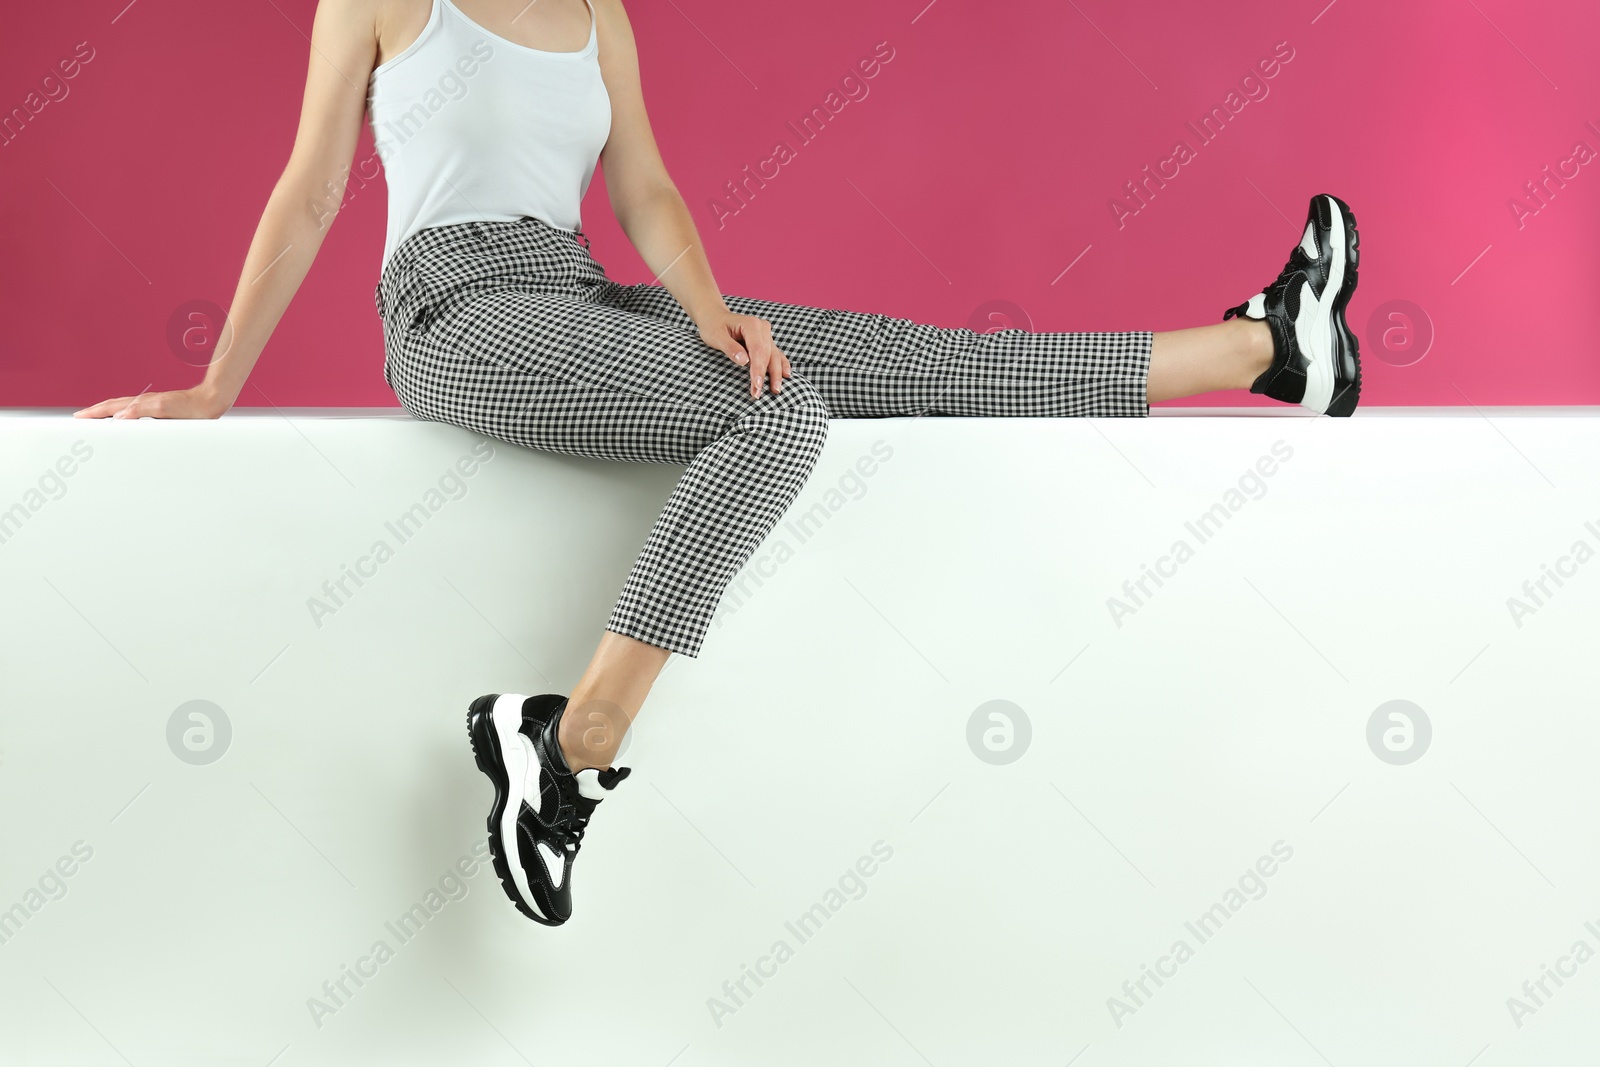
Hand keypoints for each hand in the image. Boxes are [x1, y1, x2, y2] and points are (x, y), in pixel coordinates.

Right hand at [74, 384, 231, 419]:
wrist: (210, 402)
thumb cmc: (191, 407)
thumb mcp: (164, 409)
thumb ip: (140, 411)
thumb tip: (118, 416)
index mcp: (142, 403)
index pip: (111, 408)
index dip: (94, 412)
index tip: (79, 417)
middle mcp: (144, 402)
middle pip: (114, 406)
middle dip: (95, 411)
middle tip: (80, 417)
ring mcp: (151, 405)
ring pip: (123, 408)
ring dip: (107, 412)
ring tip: (95, 417)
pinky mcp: (160, 410)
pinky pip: (134, 412)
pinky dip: (123, 414)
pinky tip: (125, 418)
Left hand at [697, 311, 791, 397]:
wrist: (715, 317)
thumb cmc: (713, 326)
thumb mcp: (716, 337)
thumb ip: (731, 348)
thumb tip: (744, 361)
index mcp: (751, 325)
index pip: (758, 350)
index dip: (758, 369)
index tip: (756, 385)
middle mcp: (762, 328)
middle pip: (768, 354)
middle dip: (766, 375)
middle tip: (760, 393)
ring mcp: (766, 334)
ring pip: (775, 355)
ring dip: (776, 373)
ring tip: (776, 390)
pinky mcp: (766, 340)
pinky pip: (776, 353)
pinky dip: (781, 364)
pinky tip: (786, 374)